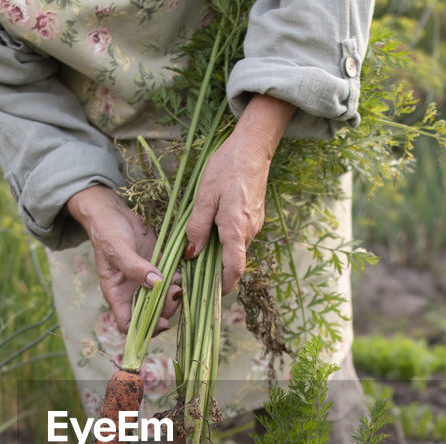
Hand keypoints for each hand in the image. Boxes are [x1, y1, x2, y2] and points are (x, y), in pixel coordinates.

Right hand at [67, 185, 181, 332]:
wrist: (112, 211)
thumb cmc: (107, 230)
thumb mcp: (116, 248)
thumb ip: (134, 267)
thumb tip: (155, 284)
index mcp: (117, 294)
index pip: (128, 325)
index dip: (144, 329)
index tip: (160, 320)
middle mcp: (132, 292)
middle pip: (151, 316)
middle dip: (165, 309)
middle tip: (175, 291)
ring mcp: (146, 281)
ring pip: (164, 300)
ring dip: (174, 295)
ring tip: (178, 279)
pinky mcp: (158, 267)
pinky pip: (171, 282)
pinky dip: (179, 280)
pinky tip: (182, 270)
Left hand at [184, 94, 295, 293]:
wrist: (252, 148)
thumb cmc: (226, 168)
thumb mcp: (204, 197)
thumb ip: (197, 227)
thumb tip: (191, 254)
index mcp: (236, 229)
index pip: (234, 268)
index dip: (223, 285)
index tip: (210, 294)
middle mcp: (250, 231)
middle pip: (233, 261)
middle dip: (214, 269)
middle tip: (191, 269)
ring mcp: (254, 224)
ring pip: (235, 248)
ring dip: (218, 252)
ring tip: (197, 245)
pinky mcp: (254, 217)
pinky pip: (239, 236)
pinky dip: (225, 240)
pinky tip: (211, 227)